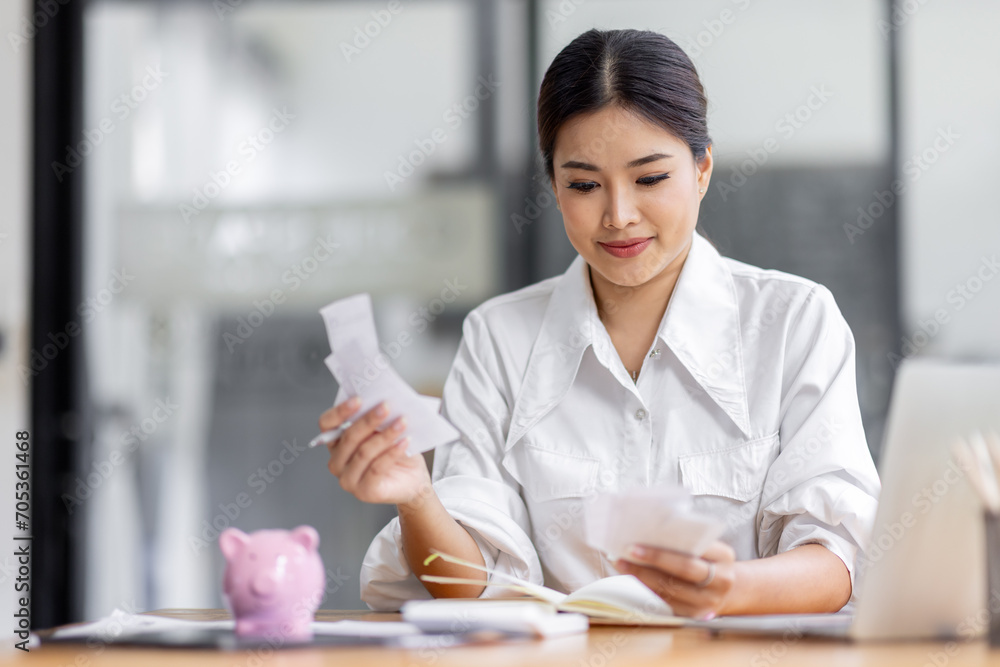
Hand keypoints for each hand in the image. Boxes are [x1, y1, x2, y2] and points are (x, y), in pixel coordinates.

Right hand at [320, 398, 430, 504]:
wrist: (412, 481)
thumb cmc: (396, 453)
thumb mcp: (385, 430)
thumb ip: (378, 418)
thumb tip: (381, 401)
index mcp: (336, 443)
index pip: (327, 424)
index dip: (340, 411)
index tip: (359, 399)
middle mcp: (337, 462)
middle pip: (348, 437)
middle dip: (369, 420)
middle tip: (386, 406)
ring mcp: (348, 479)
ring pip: (364, 452)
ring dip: (385, 435)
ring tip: (402, 422)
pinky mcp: (364, 491)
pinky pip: (377, 468)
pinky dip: (392, 452)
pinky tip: (404, 441)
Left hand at [614, 540, 735, 618]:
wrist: (726, 587)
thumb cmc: (707, 558)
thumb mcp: (706, 545)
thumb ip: (686, 538)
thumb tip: (648, 530)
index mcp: (724, 556)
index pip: (693, 551)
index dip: (663, 550)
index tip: (636, 544)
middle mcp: (721, 581)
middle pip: (682, 570)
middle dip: (651, 561)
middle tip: (627, 552)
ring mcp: (709, 602)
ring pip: (671, 589)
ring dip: (643, 576)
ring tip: (622, 563)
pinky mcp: (695, 614)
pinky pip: (667, 601)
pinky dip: (648, 588)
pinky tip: (633, 576)